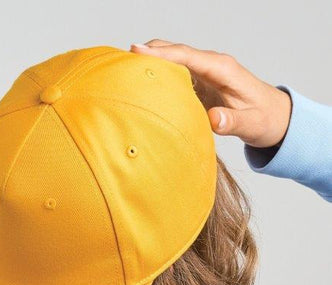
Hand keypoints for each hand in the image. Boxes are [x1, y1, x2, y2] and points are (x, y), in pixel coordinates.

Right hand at [130, 39, 291, 148]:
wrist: (275, 118)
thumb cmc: (264, 120)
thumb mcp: (252, 125)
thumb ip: (232, 122)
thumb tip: (213, 120)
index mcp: (222, 69)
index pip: (187, 56)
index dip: (161, 53)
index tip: (136, 51)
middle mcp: (210, 66)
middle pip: (174, 51)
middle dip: (148, 54)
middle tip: (119, 62)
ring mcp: (203, 73)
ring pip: (171, 62)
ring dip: (149, 65)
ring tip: (121, 74)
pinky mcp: (198, 84)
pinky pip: (173, 75)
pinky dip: (155, 77)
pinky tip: (139, 87)